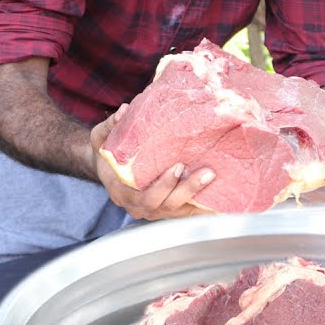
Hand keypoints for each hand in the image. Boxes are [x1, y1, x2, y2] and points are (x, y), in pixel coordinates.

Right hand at [90, 105, 215, 219]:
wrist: (108, 169)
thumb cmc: (106, 152)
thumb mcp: (102, 137)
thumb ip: (112, 125)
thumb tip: (125, 110)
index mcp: (121, 192)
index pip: (144, 196)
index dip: (162, 185)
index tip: (178, 167)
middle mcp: (138, 206)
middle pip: (165, 206)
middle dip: (187, 190)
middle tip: (207, 173)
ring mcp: (153, 211)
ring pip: (178, 212)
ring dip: (199, 198)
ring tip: (217, 182)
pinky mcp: (166, 210)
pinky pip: (186, 214)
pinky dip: (202, 209)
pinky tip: (222, 201)